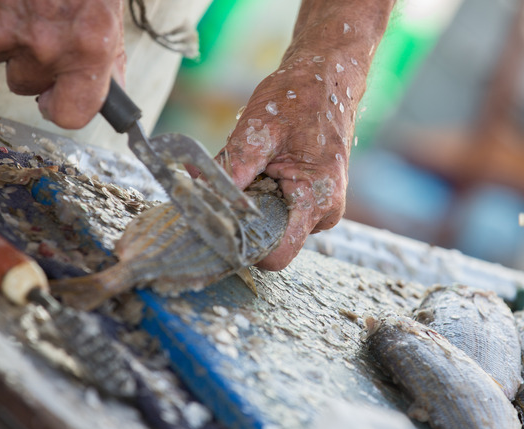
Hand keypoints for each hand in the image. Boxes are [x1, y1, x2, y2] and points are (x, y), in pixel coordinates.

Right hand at [0, 0, 125, 128]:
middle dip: (34, 59)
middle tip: (43, 20)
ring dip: (7, 31)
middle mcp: (43, 44)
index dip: (62, 106)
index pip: (71, 114)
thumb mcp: (107, 11)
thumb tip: (108, 95)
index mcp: (88, 47)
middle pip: (26, 82)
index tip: (58, 99)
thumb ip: (106, 57)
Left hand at [217, 0, 395, 270]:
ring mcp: (321, 210)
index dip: (244, 247)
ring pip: (275, 228)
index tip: (219, 227)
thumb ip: (231, 165)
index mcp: (317, 201)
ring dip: (256, 207)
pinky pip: (282, 214)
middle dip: (247, 221)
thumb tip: (195, 187)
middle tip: (232, 186)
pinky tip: (265, 171)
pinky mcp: (313, 202)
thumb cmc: (300, 99)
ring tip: (257, 169)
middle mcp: (324, 214)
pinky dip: (265, 198)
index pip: (277, 254)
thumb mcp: (259, 129)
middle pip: (272, 242)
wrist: (328, 80)